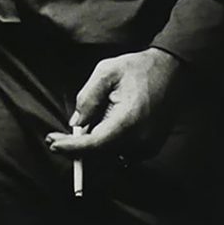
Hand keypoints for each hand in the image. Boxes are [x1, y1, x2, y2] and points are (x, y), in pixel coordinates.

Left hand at [46, 48, 182, 157]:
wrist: (172, 71)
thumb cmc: (138, 68)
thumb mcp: (106, 72)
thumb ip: (88, 98)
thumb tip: (76, 123)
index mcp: (128, 121)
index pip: (94, 145)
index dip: (70, 148)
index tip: (51, 142)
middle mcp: (140, 140)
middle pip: (99, 156)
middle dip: (76, 148)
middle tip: (55, 138)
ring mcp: (147, 147)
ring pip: (109, 156)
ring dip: (91, 146)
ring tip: (84, 125)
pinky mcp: (150, 148)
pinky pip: (120, 153)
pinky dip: (106, 145)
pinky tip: (101, 125)